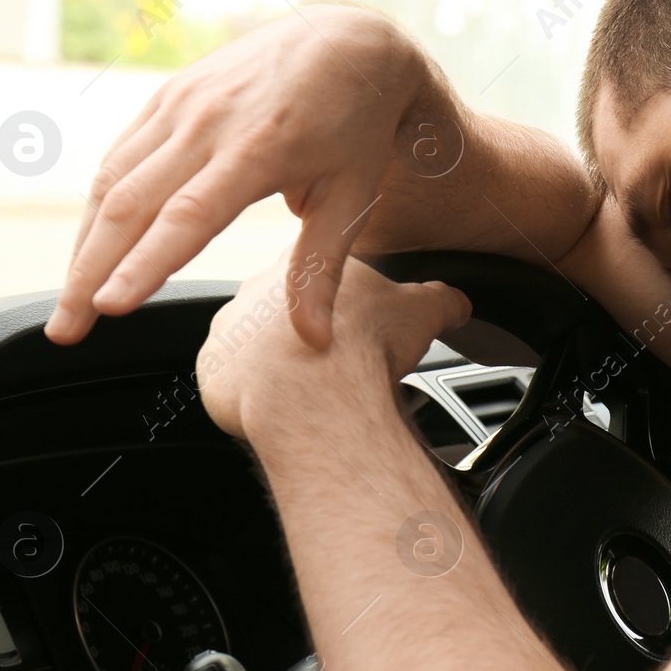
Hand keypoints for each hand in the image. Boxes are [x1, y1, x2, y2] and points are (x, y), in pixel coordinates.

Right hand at [46, 4, 422, 349]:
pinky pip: (120, 156)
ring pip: (113, 180)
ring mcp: (181, 105)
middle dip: (90, 272)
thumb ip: (320, 271)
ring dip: (83, 244)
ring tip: (69, 302)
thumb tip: (316, 343)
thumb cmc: (353, 128)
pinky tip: (89, 247)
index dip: (144, 264)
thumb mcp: (351, 198)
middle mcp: (208, 124)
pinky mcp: (166, 96)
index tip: (108, 307)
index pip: (187, 216)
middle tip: (65, 330)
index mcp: (258, 151)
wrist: (346, 42)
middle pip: (131, 204)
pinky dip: (97, 205)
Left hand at [196, 251, 470, 443]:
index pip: (314, 277)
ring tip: (306, 392)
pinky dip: (252, 397)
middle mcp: (257, 287)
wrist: (319, 392)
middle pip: (279, 311)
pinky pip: (230, 382)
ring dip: (274, 367)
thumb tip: (457, 303)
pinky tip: (281, 409)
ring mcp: (230, 327)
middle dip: (301, 338)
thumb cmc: (365, 346)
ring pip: (251, 346)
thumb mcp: (424, 311)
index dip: (336, 308)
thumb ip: (442, 299)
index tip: (353, 332)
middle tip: (331, 366)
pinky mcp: (213, 367)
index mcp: (303, 262)